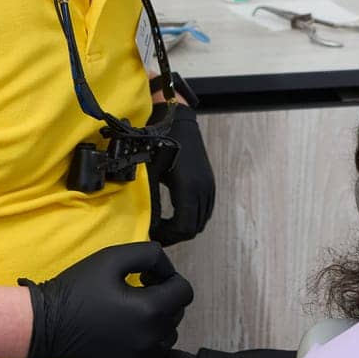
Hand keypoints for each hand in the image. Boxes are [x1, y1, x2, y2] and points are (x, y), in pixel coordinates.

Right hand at [18, 241, 193, 357]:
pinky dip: (144, 341)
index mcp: (151, 310)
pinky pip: (151, 354)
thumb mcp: (113, 258)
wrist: (45, 326)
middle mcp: (151, 340)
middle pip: (176, 313)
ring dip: (156, 321)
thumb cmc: (78, 288)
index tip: (145, 276)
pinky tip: (121, 330)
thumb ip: (149, 255)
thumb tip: (166, 269)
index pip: (185, 292)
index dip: (169, 278)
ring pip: (166, 336)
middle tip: (135, 290)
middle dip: (162, 298)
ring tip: (129, 311)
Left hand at [149, 104, 214, 245]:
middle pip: (194, 228)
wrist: (178, 121)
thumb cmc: (159, 144)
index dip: (168, 236)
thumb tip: (148, 225)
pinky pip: (206, 209)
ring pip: (202, 220)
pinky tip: (177, 214)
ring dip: (185, 227)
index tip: (153, 234)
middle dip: (176, 235)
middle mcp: (203, 189)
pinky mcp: (210, 182)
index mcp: (187, 188)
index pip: (183, 227)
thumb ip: (152, 202)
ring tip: (166, 225)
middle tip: (158, 233)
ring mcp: (209, 186)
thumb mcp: (150, 174)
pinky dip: (193, 217)